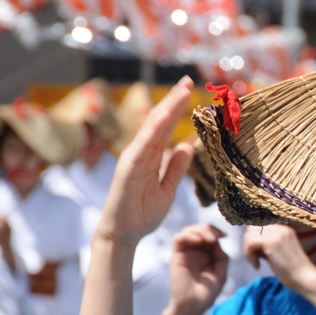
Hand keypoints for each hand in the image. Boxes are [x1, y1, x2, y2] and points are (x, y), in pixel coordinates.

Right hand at [95, 77, 194, 245]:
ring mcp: (134, 158)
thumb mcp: (168, 189)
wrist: (124, 234)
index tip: (191, 91)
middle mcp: (142, 153)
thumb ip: (176, 168)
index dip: (177, 109)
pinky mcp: (128, 168)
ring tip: (183, 90)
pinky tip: (165, 115)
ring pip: (152, 128)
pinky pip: (143, 145)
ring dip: (168, 108)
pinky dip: (153, 129)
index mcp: (152, 157)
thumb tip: (188, 146)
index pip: (166, 128)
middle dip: (174, 100)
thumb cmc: (143, 214)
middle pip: (159, 121)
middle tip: (189, 80)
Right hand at [167, 224, 228, 314]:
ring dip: (199, 230)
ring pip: (189, 230)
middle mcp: (196, 251)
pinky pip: (178, 238)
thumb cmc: (207, 292)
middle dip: (209, 228)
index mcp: (208, 254)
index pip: (210, 234)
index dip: (217, 231)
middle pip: (200, 229)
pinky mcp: (176, 255)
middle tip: (215, 236)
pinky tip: (197, 241)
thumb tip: (217, 240)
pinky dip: (187, 235)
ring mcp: (186, 252)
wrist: (193, 305)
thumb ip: (221, 255)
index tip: (224, 235)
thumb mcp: (221, 272)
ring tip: (208, 239)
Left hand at [243, 224, 315, 292]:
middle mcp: (281, 228)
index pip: (259, 225)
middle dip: (249, 243)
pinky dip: (249, 255)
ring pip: (249, 235)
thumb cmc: (292, 270)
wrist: (304, 278)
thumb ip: (267, 244)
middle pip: (252, 228)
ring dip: (248, 250)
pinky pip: (250, 243)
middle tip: (255, 258)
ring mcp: (277, 234)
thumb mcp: (279, 251)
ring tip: (257, 262)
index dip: (253, 239)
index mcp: (284, 229)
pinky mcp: (271, 243)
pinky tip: (257, 265)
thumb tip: (250, 242)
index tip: (257, 254)